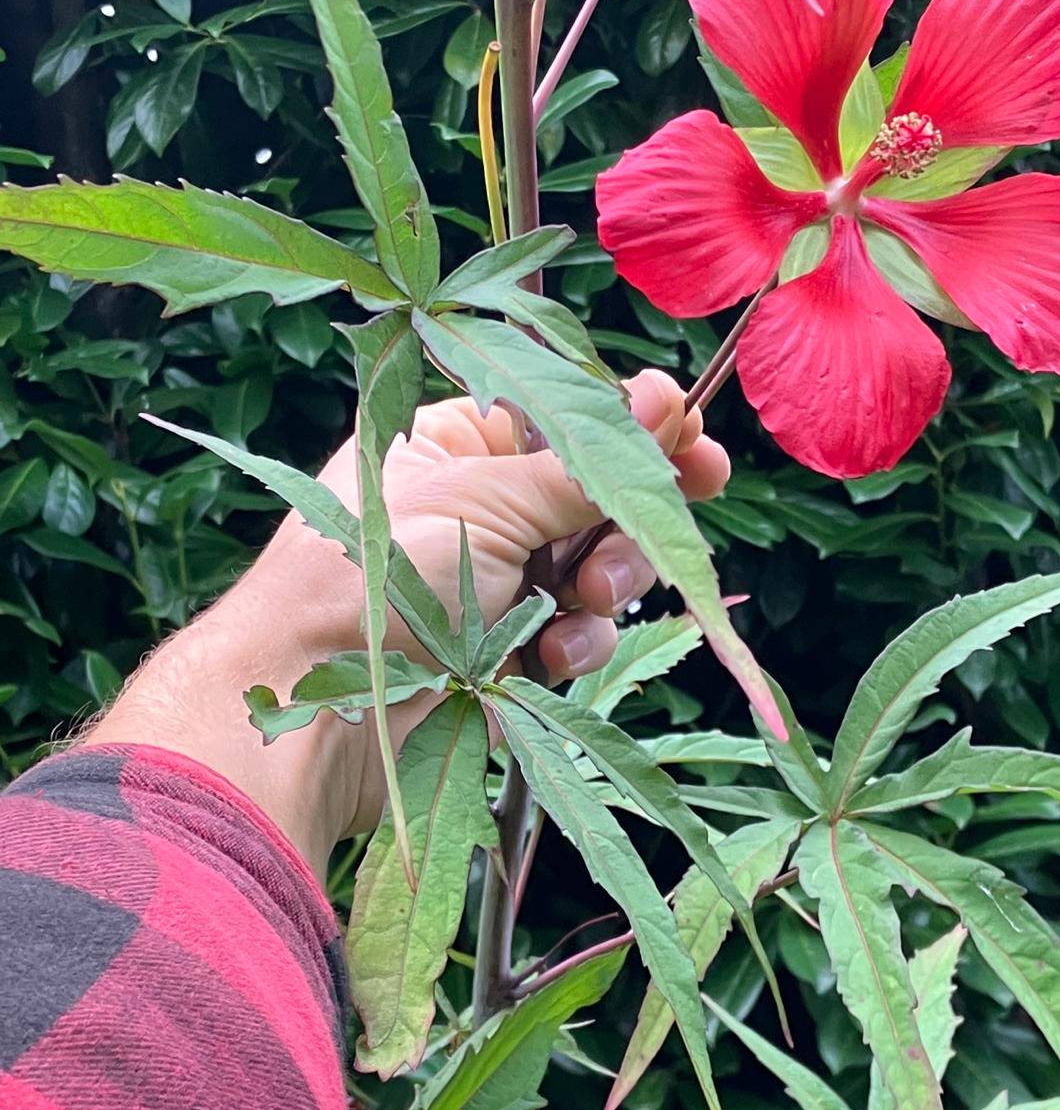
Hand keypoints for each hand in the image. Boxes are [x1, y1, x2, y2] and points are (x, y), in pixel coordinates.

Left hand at [89, 371, 729, 870]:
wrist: (314, 709)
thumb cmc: (373, 577)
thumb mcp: (487, 500)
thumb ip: (584, 464)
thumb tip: (660, 400)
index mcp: (452, 441)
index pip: (561, 416)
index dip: (629, 424)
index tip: (691, 430)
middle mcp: (475, 505)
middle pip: (592, 491)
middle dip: (631, 508)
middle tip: (696, 491)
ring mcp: (491, 581)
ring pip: (595, 566)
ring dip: (608, 579)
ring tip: (588, 596)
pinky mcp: (504, 652)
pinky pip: (574, 634)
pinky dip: (575, 643)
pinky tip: (551, 655)